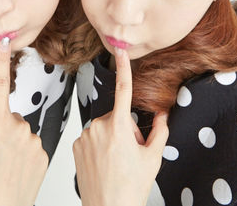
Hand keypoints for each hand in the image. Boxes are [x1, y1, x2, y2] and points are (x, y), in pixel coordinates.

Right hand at [0, 38, 47, 205]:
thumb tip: (6, 132)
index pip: (2, 86)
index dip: (3, 62)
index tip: (6, 43)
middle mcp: (19, 128)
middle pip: (15, 121)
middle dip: (8, 133)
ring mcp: (35, 142)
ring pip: (25, 136)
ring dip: (18, 148)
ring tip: (7, 169)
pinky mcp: (45, 156)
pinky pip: (35, 150)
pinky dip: (28, 159)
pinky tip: (19, 174)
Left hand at [73, 48, 168, 205]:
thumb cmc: (131, 187)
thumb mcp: (153, 158)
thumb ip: (159, 131)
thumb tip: (161, 114)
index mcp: (119, 127)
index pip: (123, 91)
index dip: (123, 68)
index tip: (120, 49)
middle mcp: (98, 127)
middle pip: (118, 117)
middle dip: (126, 130)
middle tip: (131, 154)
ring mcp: (84, 136)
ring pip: (104, 128)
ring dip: (113, 139)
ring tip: (118, 162)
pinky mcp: (75, 145)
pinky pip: (92, 137)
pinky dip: (99, 146)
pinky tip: (104, 164)